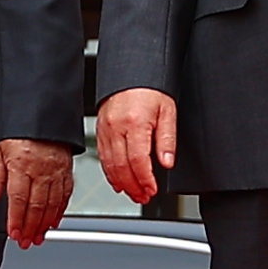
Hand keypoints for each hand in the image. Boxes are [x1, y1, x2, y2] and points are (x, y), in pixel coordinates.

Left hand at [0, 138, 74, 248]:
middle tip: (26, 242)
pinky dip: (60, 211)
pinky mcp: (67, 170)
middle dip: (31, 228)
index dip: (17, 220)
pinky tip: (53, 222)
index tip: (14, 234)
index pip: (19, 199)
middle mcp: (41, 170)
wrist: (40, 116)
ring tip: (38, 237)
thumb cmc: (17, 133)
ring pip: (52, 203)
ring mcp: (56, 171)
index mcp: (21, 165)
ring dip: (45, 224)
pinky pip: (65, 195)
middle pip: (37, 205)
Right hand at [97, 88, 178, 203]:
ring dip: (121, 182)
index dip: (145, 179)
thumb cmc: (151, 89)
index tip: (152, 190)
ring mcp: (105, 129)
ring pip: (109, 164)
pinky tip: (118, 180)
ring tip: (133, 193)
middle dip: (133, 186)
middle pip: (121, 166)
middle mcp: (116, 127)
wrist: (132, 71)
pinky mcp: (99, 129)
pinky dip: (109, 171)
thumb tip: (166, 163)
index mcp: (135, 123)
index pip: (138, 160)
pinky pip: (102, 155)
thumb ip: (167, 140)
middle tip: (144, 197)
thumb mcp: (168, 111)